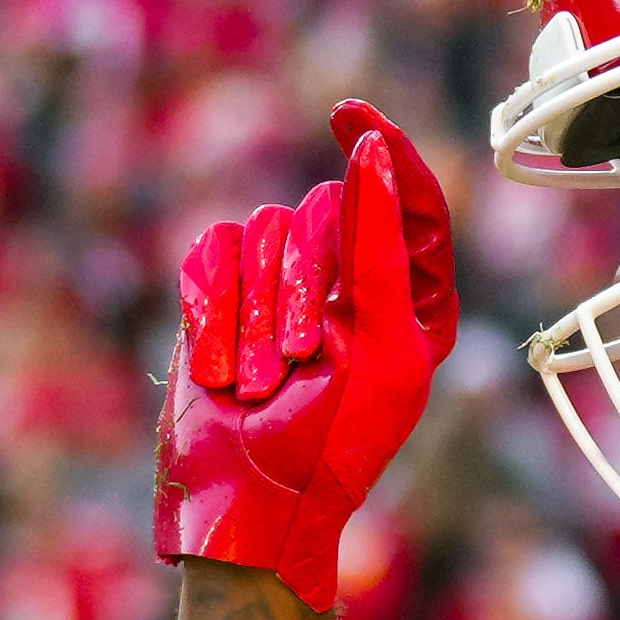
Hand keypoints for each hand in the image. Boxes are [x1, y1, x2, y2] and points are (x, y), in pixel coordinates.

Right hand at [153, 101, 451, 612]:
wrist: (246, 504)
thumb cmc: (332, 443)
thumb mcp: (379, 345)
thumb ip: (377, 244)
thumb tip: (369, 151)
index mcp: (410, 293)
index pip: (410, 195)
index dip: (385, 148)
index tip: (348, 115)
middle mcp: (348, 277)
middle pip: (324, 207)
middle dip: (301, 284)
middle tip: (299, 359)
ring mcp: (280, 283)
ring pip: (261, 227)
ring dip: (253, 312)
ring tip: (259, 381)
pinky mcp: (219, 294)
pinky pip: (209, 253)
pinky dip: (210, 313)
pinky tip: (222, 369)